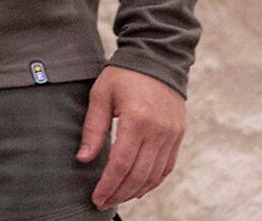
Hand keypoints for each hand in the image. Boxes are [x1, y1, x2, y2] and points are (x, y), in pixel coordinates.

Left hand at [77, 65, 185, 210]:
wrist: (157, 59)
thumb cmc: (124, 75)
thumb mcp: (101, 95)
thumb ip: (93, 129)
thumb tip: (83, 159)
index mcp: (137, 120)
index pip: (121, 164)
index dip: (108, 184)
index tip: (96, 197)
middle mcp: (158, 131)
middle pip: (138, 175)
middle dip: (119, 192)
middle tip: (103, 202)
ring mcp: (171, 135)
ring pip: (154, 175)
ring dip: (135, 191)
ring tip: (118, 197)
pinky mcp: (178, 136)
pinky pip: (166, 167)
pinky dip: (153, 181)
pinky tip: (138, 187)